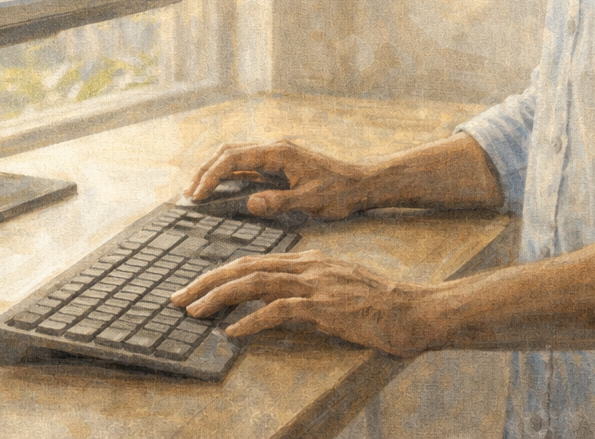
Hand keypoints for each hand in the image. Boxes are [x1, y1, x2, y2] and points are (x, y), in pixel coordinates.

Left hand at [170, 250, 435, 356]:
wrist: (416, 310)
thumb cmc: (382, 306)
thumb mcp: (339, 291)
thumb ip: (309, 293)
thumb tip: (276, 307)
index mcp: (308, 261)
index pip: (253, 262)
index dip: (220, 273)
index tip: (195, 287)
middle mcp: (307, 267)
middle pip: (244, 267)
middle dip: (206, 281)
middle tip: (178, 297)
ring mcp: (315, 285)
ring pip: (254, 283)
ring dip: (219, 297)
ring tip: (194, 311)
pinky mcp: (325, 307)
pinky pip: (279, 311)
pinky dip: (251, 320)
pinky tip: (232, 332)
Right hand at [184, 140, 373, 219]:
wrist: (361, 184)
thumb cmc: (340, 192)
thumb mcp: (312, 201)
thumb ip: (280, 202)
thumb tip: (250, 203)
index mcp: (279, 153)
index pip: (235, 158)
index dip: (212, 175)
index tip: (197, 195)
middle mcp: (274, 148)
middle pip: (229, 152)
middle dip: (206, 170)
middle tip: (189, 194)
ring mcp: (275, 155)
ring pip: (235, 155)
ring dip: (215, 170)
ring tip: (198, 191)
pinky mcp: (278, 164)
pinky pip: (246, 165)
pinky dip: (228, 174)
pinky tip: (221, 190)